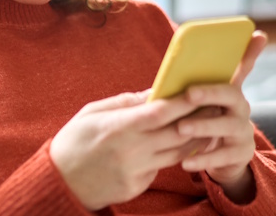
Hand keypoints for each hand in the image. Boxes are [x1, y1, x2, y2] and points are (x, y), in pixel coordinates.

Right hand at [49, 90, 210, 210]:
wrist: (60, 181)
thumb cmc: (73, 141)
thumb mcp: (92, 113)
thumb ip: (125, 102)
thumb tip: (153, 92)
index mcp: (118, 128)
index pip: (160, 113)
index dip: (183, 102)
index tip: (199, 90)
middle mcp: (131, 151)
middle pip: (176, 133)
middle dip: (199, 118)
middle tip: (215, 105)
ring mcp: (136, 171)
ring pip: (177, 154)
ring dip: (195, 139)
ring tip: (209, 125)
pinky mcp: (137, 186)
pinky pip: (161, 168)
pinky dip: (173, 156)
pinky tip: (183, 146)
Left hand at [176, 31, 266, 201]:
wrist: (222, 159)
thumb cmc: (206, 121)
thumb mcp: (201, 103)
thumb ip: (192, 85)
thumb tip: (174, 68)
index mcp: (230, 91)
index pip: (243, 67)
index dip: (251, 51)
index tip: (258, 34)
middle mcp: (241, 108)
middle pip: (232, 94)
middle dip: (210, 92)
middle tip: (189, 93)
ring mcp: (243, 131)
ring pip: (227, 126)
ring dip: (202, 125)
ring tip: (180, 128)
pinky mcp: (240, 154)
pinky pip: (222, 156)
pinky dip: (202, 158)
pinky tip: (185, 162)